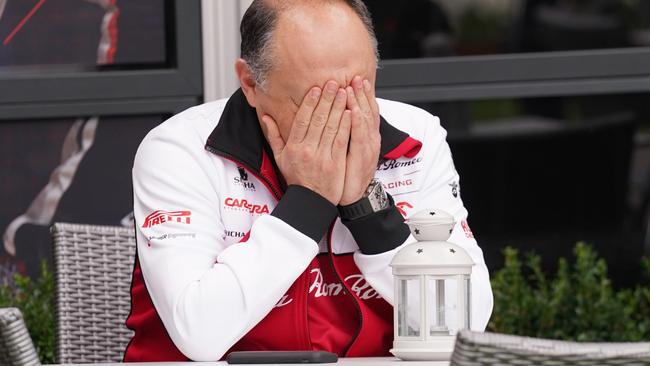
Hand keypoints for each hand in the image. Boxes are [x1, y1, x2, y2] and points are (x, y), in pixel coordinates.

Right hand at [261, 81, 351, 204]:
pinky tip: (351, 113)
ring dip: (339, 107)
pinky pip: (341, 140)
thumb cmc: (297, 179)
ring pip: (331, 127)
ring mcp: (322, 157)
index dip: (310, 103)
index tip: (316, 89)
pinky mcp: (335, 163)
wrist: (310, 201)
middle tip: (334, 83)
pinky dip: (346, 125)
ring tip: (345, 92)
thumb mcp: (280, 158)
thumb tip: (265, 117)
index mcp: (294, 147)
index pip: (302, 120)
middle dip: (327, 99)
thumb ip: (274, 136)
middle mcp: (307, 150)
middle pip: (318, 119)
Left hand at [339, 76, 380, 205]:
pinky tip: (353, 112)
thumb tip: (345, 116)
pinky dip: (357, 124)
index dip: (363, 95)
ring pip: (364, 121)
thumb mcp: (352, 151)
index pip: (366, 111)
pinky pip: (359, 137)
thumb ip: (349, 133)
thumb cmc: (349, 174)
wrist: (353, 196)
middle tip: (357, 78)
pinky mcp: (362, 157)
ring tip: (353, 88)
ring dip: (359, 103)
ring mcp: (368, 148)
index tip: (358, 80)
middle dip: (362, 94)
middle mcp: (370, 140)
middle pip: (367, 111)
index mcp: (367, 137)